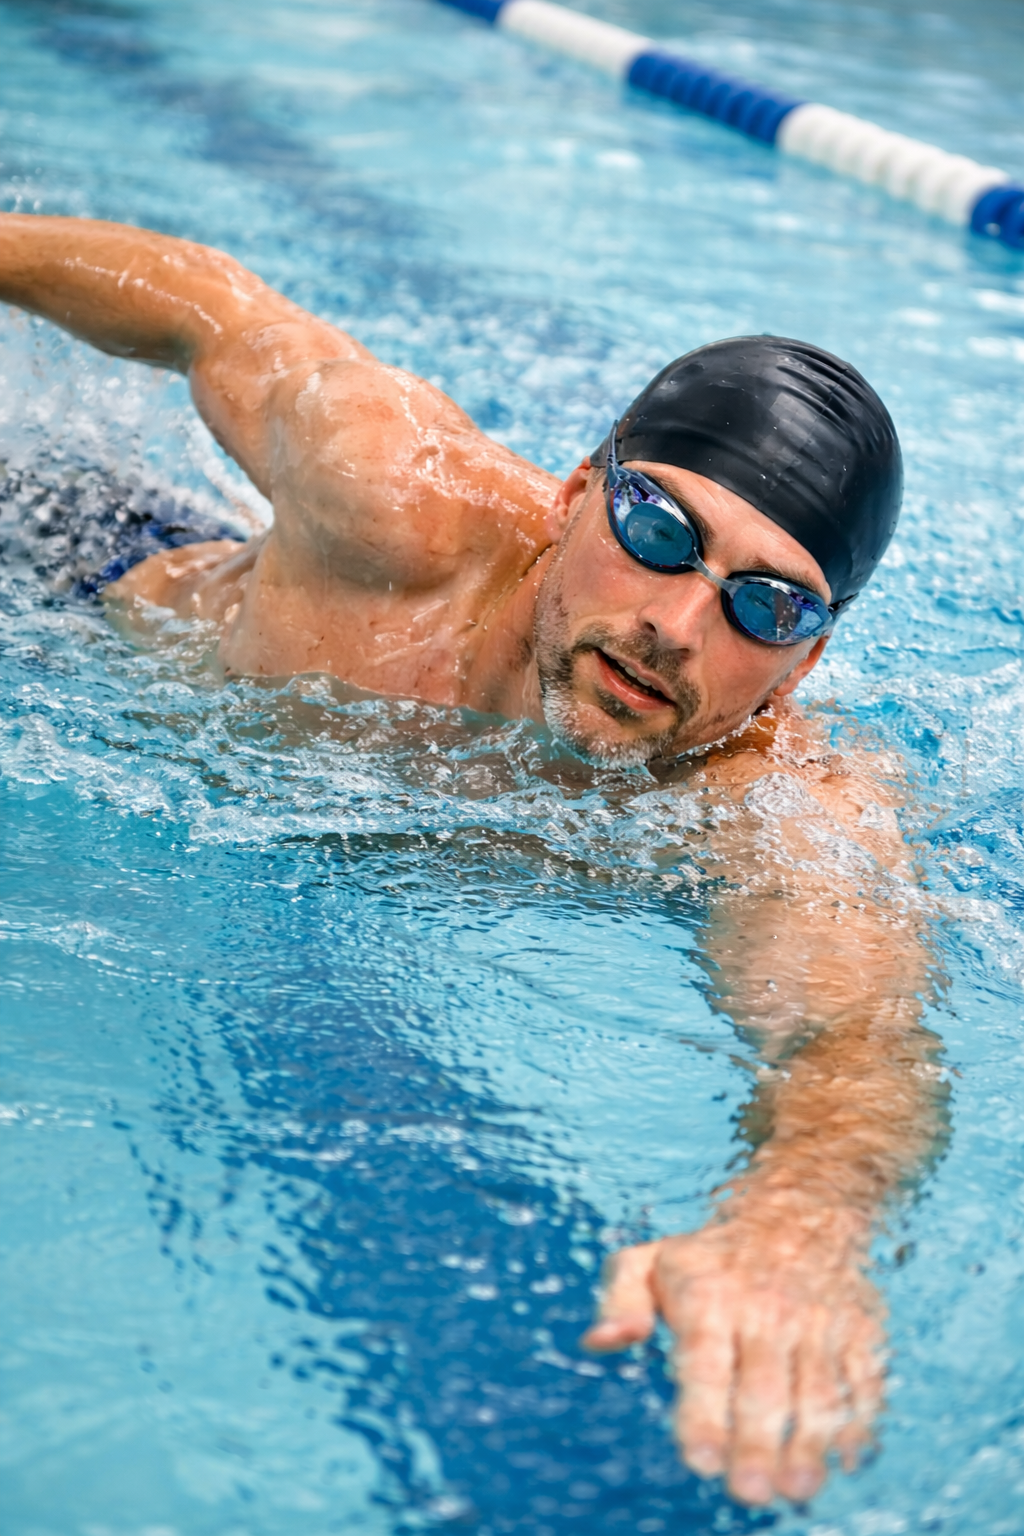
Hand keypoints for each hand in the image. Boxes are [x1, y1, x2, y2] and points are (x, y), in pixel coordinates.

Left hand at [582, 1205, 884, 1505]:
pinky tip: (846, 1457)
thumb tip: (599, 1342)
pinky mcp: (859, 1330)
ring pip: (816, 1389)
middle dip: (758, 1443)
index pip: (706, 1363)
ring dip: (810, 1441)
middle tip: (751, 1491)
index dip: (704, 1414)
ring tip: (798, 1486)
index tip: (702, 1462)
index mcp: (710, 1297)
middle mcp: (766, 1310)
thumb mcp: (650, 1261)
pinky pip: (863, 1377)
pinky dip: (859, 1418)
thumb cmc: (709, 1255)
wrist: (798, 1209)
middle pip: (763, 1387)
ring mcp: (817, 1321)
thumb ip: (620, 1300)